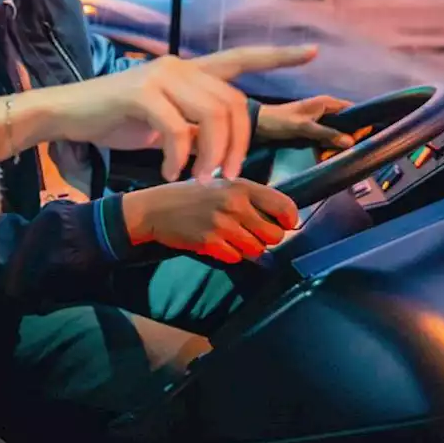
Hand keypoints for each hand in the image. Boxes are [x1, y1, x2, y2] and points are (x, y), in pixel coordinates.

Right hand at [2, 45, 320, 181]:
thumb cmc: (112, 119)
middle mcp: (178, 66)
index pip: (238, 58)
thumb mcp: (160, 120)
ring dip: (214, 155)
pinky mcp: (139, 94)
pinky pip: (176, 130)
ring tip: (202, 179)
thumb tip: (217, 146)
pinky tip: (172, 173)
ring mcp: (159, 77)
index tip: (311, 54)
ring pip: (210, 116)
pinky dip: (180, 158)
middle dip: (239, 144)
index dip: (275, 58)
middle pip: (231, 103)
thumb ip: (190, 123)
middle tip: (229, 174)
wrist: (66, 114)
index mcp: (186, 70)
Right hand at [123, 179, 300, 263]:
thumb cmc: (188, 196)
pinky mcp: (210, 242)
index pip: (283, 205)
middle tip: (253, 234)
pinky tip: (217, 244)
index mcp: (240, 186)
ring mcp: (222, 224)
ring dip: (248, 248)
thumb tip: (280, 216)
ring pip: (257, 249)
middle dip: (267, 238)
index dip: (289, 219)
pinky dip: (229, 255)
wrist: (154, 209)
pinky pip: (235, 257)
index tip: (285, 224)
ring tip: (233, 239)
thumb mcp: (220, 184)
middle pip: (274, 234)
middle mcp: (234, 203)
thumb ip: (248, 196)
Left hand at [257, 96, 355, 147]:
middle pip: (346, 121)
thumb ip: (327, 134)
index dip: (362, 120)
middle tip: (358, 148)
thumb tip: (351, 141)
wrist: (258, 124)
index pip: (352, 109)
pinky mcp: (311, 128)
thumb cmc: (279, 121)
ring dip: (339, 140)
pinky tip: (332, 153)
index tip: (371, 134)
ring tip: (346, 153)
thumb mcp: (304, 128)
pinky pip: (326, 135)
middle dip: (352, 133)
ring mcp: (318, 119)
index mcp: (326, 102)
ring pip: (336, 130)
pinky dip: (329, 143)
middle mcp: (325, 108)